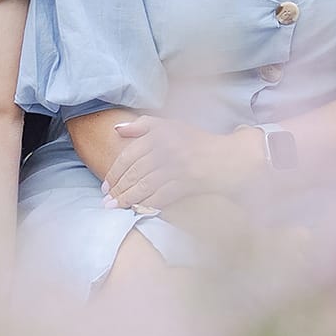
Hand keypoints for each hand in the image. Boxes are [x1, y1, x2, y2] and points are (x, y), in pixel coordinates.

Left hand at [101, 116, 259, 211]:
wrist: (229, 157)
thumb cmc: (198, 142)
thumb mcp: (171, 126)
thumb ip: (143, 125)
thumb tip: (116, 129)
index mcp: (160, 133)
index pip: (129, 155)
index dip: (115, 171)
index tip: (106, 184)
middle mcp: (167, 148)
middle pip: (134, 172)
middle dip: (118, 188)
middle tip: (107, 201)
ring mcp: (177, 165)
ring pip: (144, 185)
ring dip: (127, 199)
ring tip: (115, 208)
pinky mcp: (187, 181)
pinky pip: (161, 195)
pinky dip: (147, 204)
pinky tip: (137, 210)